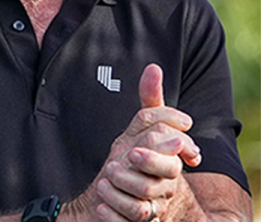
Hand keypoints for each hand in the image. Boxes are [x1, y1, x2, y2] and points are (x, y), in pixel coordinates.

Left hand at [65, 64, 200, 221]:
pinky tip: (101, 203)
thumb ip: (151, 103)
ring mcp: (153, 208)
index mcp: (170, 163)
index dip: (159, 149)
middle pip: (164, 179)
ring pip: (144, 206)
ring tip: (105, 179)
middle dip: (143, 166)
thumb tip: (153, 67)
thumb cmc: (137, 159)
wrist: (120, 197)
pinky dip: (112, 213)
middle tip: (120, 159)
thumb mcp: (140, 130)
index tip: (134, 147)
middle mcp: (166, 187)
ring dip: (120, 190)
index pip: (173, 155)